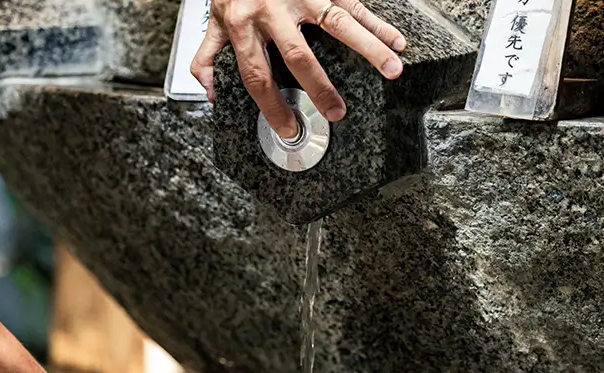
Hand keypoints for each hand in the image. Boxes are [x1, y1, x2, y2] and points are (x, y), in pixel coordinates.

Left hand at [190, 0, 405, 137]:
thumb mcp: (215, 18)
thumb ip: (207, 56)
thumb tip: (210, 92)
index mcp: (241, 25)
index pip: (256, 75)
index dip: (272, 106)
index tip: (289, 129)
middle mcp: (271, 10)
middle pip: (298, 55)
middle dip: (319, 87)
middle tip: (337, 113)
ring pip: (337, 24)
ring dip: (368, 48)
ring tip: (392, 70)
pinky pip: (353, 3)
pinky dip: (378, 22)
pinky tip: (396, 41)